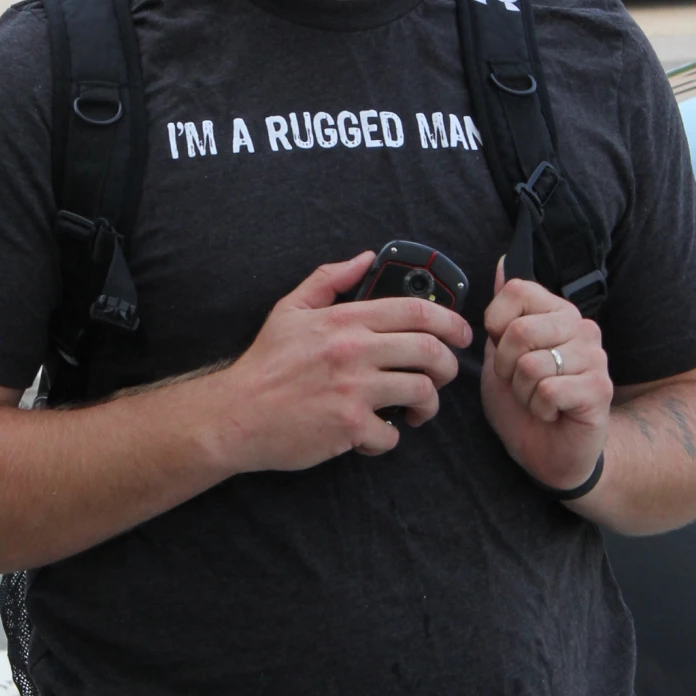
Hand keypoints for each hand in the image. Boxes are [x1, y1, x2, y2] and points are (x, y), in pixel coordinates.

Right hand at [213, 251, 471, 471]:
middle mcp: (353, 351)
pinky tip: (375, 434)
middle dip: (448, 366)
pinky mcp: (348, 426)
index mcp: (344, 320)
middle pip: (430, 351)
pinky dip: (389, 438)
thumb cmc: (264, 364)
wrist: (235, 414)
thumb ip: (329, 279)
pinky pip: (391, 434)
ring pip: (421, 392)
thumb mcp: (290, 309)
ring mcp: (353, 389)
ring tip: (417, 409)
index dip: (451, 321)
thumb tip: (365, 257)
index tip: (461, 334)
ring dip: (428, 404)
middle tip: (442, 375)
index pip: (416, 311)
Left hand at [481, 260, 611, 490]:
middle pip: (520, 330)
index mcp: (557, 313)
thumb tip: (504, 261)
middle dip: (505, 367)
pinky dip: (539, 409)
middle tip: (520, 384)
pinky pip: (548, 390)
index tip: (503, 352)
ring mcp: (595, 357)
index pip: (517, 290)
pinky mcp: (599, 388)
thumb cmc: (525, 405)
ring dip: (522, 392)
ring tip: (537, 400)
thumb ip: (502, 313)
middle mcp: (581, 327)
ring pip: (531, 365)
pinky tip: (552, 413)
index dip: (495, 325)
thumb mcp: (500, 356)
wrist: (550, 453)